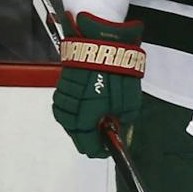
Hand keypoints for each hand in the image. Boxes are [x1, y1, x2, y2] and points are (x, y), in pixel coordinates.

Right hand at [52, 12, 144, 157]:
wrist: (99, 40)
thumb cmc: (117, 72)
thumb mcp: (130, 101)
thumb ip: (123, 119)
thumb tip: (118, 125)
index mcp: (85, 118)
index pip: (87, 144)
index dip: (98, 150)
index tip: (107, 150)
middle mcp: (70, 110)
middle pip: (74, 134)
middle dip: (88, 138)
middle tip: (103, 138)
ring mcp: (63, 96)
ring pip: (66, 120)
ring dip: (79, 125)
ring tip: (95, 124)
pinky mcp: (62, 84)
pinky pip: (64, 106)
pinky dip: (74, 112)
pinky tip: (85, 109)